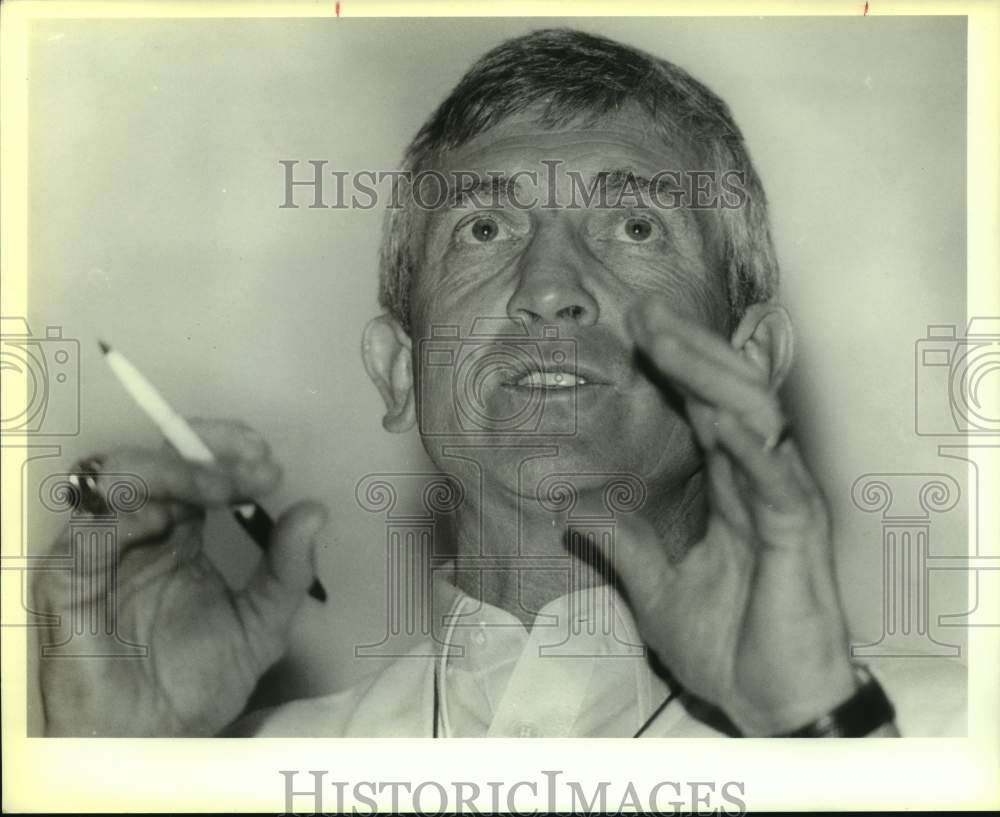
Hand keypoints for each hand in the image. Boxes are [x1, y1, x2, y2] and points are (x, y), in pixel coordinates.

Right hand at [33, 419, 328, 736]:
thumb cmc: (198, 683)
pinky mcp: (66, 578)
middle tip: (254, 465)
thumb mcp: (262, 623)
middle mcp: (137, 532)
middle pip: (158, 460)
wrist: (154, 739)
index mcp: (178, 534)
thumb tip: (316, 510)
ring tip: (222, 486)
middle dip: (207, 452)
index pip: (196, 469)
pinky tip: (171, 523)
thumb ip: (287, 569)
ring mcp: (100, 550)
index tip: (269, 463)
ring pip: (118, 479)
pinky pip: (87, 530)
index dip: (228, 452)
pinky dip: (128, 514)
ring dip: (173, 471)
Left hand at [609, 299, 857, 735]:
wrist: (772, 705)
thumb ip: (623, 545)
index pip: (704, 410)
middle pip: (728, 395)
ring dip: (710, 373)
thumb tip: (570, 513)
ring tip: (667, 338)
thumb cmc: (731, 649)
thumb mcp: (657, 590)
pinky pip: (776, 477)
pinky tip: (720, 417)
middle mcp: (760, 482)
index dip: (675, 367)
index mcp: (731, 490)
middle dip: (688, 349)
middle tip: (643, 309)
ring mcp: (783, 502)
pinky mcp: (798, 533)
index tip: (634, 327)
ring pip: (754, 416)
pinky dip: (751, 443)